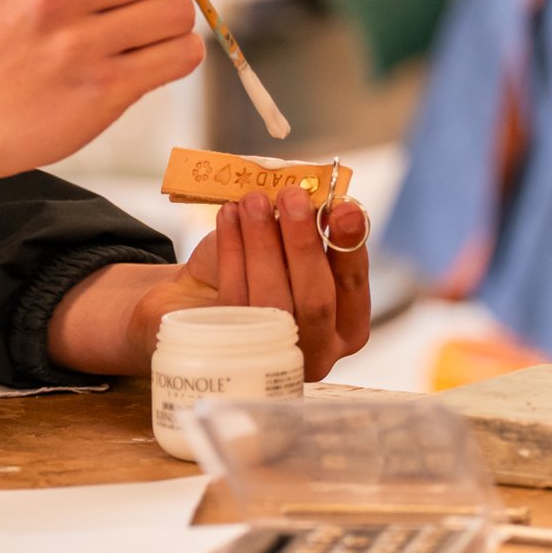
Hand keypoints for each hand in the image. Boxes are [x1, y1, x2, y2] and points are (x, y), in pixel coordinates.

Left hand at [47, 186, 372, 379]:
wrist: (198, 299)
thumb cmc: (258, 268)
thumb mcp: (290, 246)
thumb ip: (312, 229)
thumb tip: (322, 199)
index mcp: (346, 326)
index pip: (353, 286)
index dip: (350, 247)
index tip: (344, 207)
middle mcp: (318, 350)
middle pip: (316, 301)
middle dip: (304, 243)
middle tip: (292, 196)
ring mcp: (274, 356)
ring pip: (272, 301)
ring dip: (263, 243)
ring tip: (254, 200)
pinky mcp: (230, 350)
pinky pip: (233, 298)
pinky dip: (232, 251)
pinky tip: (229, 217)